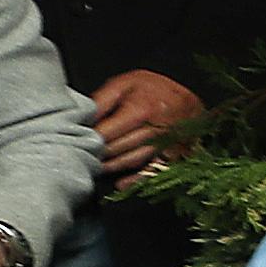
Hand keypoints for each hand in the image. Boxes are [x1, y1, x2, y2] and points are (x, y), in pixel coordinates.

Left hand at [85, 68, 201, 177]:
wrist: (191, 89)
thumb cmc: (156, 87)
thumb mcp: (126, 83)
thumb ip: (102, 99)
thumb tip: (79, 116)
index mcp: (140, 110)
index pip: (103, 134)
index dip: (86, 139)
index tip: (73, 141)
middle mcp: (154, 129)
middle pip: (116, 149)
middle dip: (96, 153)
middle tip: (81, 155)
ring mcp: (167, 143)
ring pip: (131, 161)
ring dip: (111, 165)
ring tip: (96, 164)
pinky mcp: (176, 153)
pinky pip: (153, 171)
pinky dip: (136, 180)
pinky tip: (122, 183)